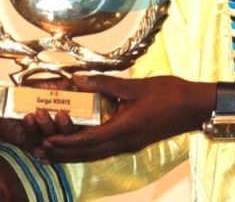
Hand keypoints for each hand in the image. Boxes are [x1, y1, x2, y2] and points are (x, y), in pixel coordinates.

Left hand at [0, 78, 78, 150]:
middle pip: (70, 139)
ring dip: (47, 126)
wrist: (7, 103)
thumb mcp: (51, 87)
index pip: (82, 127)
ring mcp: (46, 140)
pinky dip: (31, 128)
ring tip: (40, 113)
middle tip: (61, 114)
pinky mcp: (31, 144)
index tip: (81, 110)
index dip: (83, 123)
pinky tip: (28, 118)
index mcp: (71, 120)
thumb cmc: (31, 94)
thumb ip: (66, 86)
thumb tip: (80, 83)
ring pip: (52, 141)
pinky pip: (33, 139)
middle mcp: (60, 134)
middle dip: (66, 127)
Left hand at [37, 75, 215, 162]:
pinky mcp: (133, 142)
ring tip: (52, 154)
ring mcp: (130, 144)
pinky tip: (79, 147)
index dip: (66, 141)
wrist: (194, 107)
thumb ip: (104, 84)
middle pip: (88, 154)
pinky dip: (87, 150)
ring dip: (73, 155)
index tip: (47, 140)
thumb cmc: (169, 95)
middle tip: (40, 153)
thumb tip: (76, 79)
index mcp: (125, 129)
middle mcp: (125, 142)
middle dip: (63, 154)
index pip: (88, 141)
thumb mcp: (134, 86)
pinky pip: (104, 150)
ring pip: (95, 155)